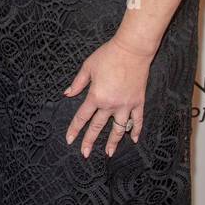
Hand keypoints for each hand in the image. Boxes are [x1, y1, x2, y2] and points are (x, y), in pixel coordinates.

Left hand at [63, 36, 151, 157]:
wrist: (132, 49)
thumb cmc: (108, 55)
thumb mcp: (88, 67)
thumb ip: (77, 83)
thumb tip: (67, 94)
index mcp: (96, 96)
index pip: (82, 117)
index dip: (75, 129)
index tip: (69, 140)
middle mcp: (110, 104)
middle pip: (98, 127)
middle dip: (89, 141)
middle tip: (84, 154)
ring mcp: (126, 105)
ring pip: (118, 129)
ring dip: (113, 142)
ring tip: (109, 153)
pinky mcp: (138, 101)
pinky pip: (138, 120)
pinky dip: (136, 130)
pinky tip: (134, 139)